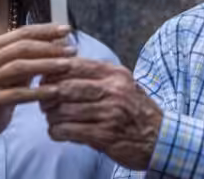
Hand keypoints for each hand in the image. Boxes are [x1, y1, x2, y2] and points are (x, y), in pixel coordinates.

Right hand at [0, 24, 75, 139]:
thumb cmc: (3, 87)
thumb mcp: (16, 66)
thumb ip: (34, 53)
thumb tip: (63, 38)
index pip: (23, 32)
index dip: (46, 30)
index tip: (68, 30)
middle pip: (22, 48)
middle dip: (50, 47)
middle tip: (72, 50)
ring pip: (20, 67)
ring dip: (46, 65)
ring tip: (68, 65)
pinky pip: (17, 94)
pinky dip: (38, 91)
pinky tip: (55, 91)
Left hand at [39, 58, 162, 169]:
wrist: (160, 138)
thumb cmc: (136, 110)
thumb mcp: (122, 84)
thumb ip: (96, 76)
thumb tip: (60, 68)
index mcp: (115, 74)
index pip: (75, 66)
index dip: (53, 72)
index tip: (43, 79)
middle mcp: (113, 90)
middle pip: (66, 87)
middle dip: (48, 96)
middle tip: (44, 102)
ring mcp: (110, 113)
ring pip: (64, 110)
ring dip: (51, 116)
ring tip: (52, 119)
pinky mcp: (105, 135)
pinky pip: (70, 131)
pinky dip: (57, 132)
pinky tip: (58, 132)